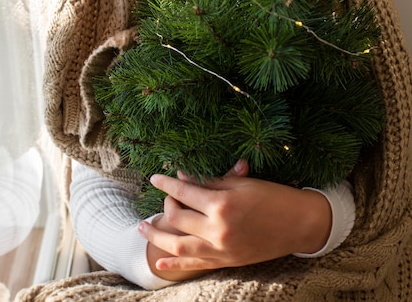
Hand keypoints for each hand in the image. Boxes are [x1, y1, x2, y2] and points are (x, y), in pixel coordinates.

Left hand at [139, 160, 331, 275]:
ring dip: (157, 237)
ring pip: (179, 245)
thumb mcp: (241, 184)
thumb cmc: (273, 196)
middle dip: (167, 205)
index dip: (168, 184)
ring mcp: (221, 249)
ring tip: (142, 228)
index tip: (156, 177)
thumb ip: (211, 182)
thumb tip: (185, 180)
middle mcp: (217, 229)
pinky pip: (194, 264)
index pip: (185, 193)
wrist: (299, 224)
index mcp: (222, 204)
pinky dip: (175, 263)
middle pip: (179, 218)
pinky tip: (159, 262)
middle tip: (164, 196)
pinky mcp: (227, 261)